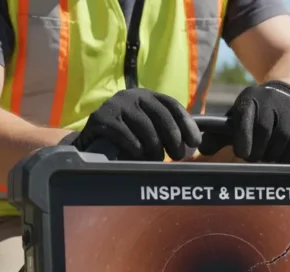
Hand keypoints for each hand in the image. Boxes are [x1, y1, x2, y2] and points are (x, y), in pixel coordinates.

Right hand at [70, 88, 200, 160]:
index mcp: (147, 96)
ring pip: (146, 128)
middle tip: (178, 156)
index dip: (186, 124)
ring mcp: (116, 105)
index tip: (195, 143)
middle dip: (173, 139)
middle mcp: (132, 95)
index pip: (172, 105)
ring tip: (156, 159)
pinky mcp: (101, 118)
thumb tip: (198, 143)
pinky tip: (138, 155)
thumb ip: (169, 131)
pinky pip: (126, 135)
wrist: (91, 140)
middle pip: (162, 116)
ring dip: (155, 148)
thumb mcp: (149, 130)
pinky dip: (136, 149)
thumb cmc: (128, 138)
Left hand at [199, 80, 289, 162]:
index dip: (244, 139)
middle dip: (258, 150)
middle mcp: (270, 99)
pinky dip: (289, 152)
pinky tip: (282, 154)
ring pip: (282, 138)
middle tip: (255, 158)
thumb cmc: (255, 113)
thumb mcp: (237, 119)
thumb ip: (220, 136)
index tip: (243, 154)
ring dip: (274, 153)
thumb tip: (203, 150)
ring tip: (267, 156)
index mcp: (249, 99)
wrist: (285, 94)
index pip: (246, 120)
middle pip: (265, 132)